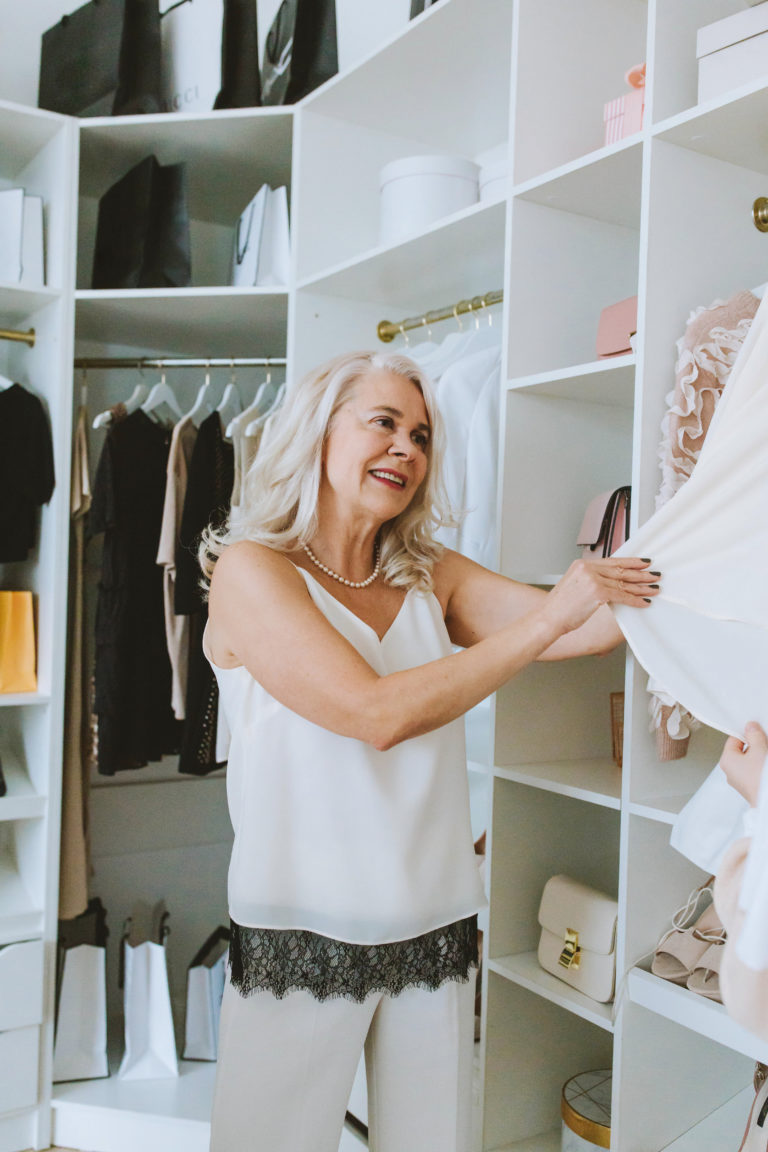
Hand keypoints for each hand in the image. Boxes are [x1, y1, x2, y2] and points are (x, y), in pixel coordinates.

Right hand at [542, 557, 658, 634]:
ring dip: (641, 587)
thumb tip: (611, 583)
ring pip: (624, 583)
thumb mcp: (574, 586)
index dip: (630, 562)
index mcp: (582, 564)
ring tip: (654, 588)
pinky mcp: (598, 593)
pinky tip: (643, 601)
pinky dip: (635, 600)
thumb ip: (591, 580)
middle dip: (640, 573)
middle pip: (620, 570)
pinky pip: (622, 596)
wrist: (548, 618)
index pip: (612, 561)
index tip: (643, 562)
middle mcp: (588, 569)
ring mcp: (593, 580)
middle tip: (654, 574)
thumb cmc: (559, 607)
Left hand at [721, 722, 767, 806]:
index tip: (756, 730)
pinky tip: (766, 765)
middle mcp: (731, 772)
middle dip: (756, 746)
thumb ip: (754, 735)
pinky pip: (755, 772)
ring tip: (766, 754)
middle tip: (765, 743)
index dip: (746, 733)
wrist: (767, 801)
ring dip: (760, 756)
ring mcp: (741, 782)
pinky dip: (761, 767)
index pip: (733, 739)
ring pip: (751, 762)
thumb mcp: (759, 749)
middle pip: (743, 751)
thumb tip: (750, 728)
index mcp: (726, 760)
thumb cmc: (760, 779)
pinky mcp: (751, 788)